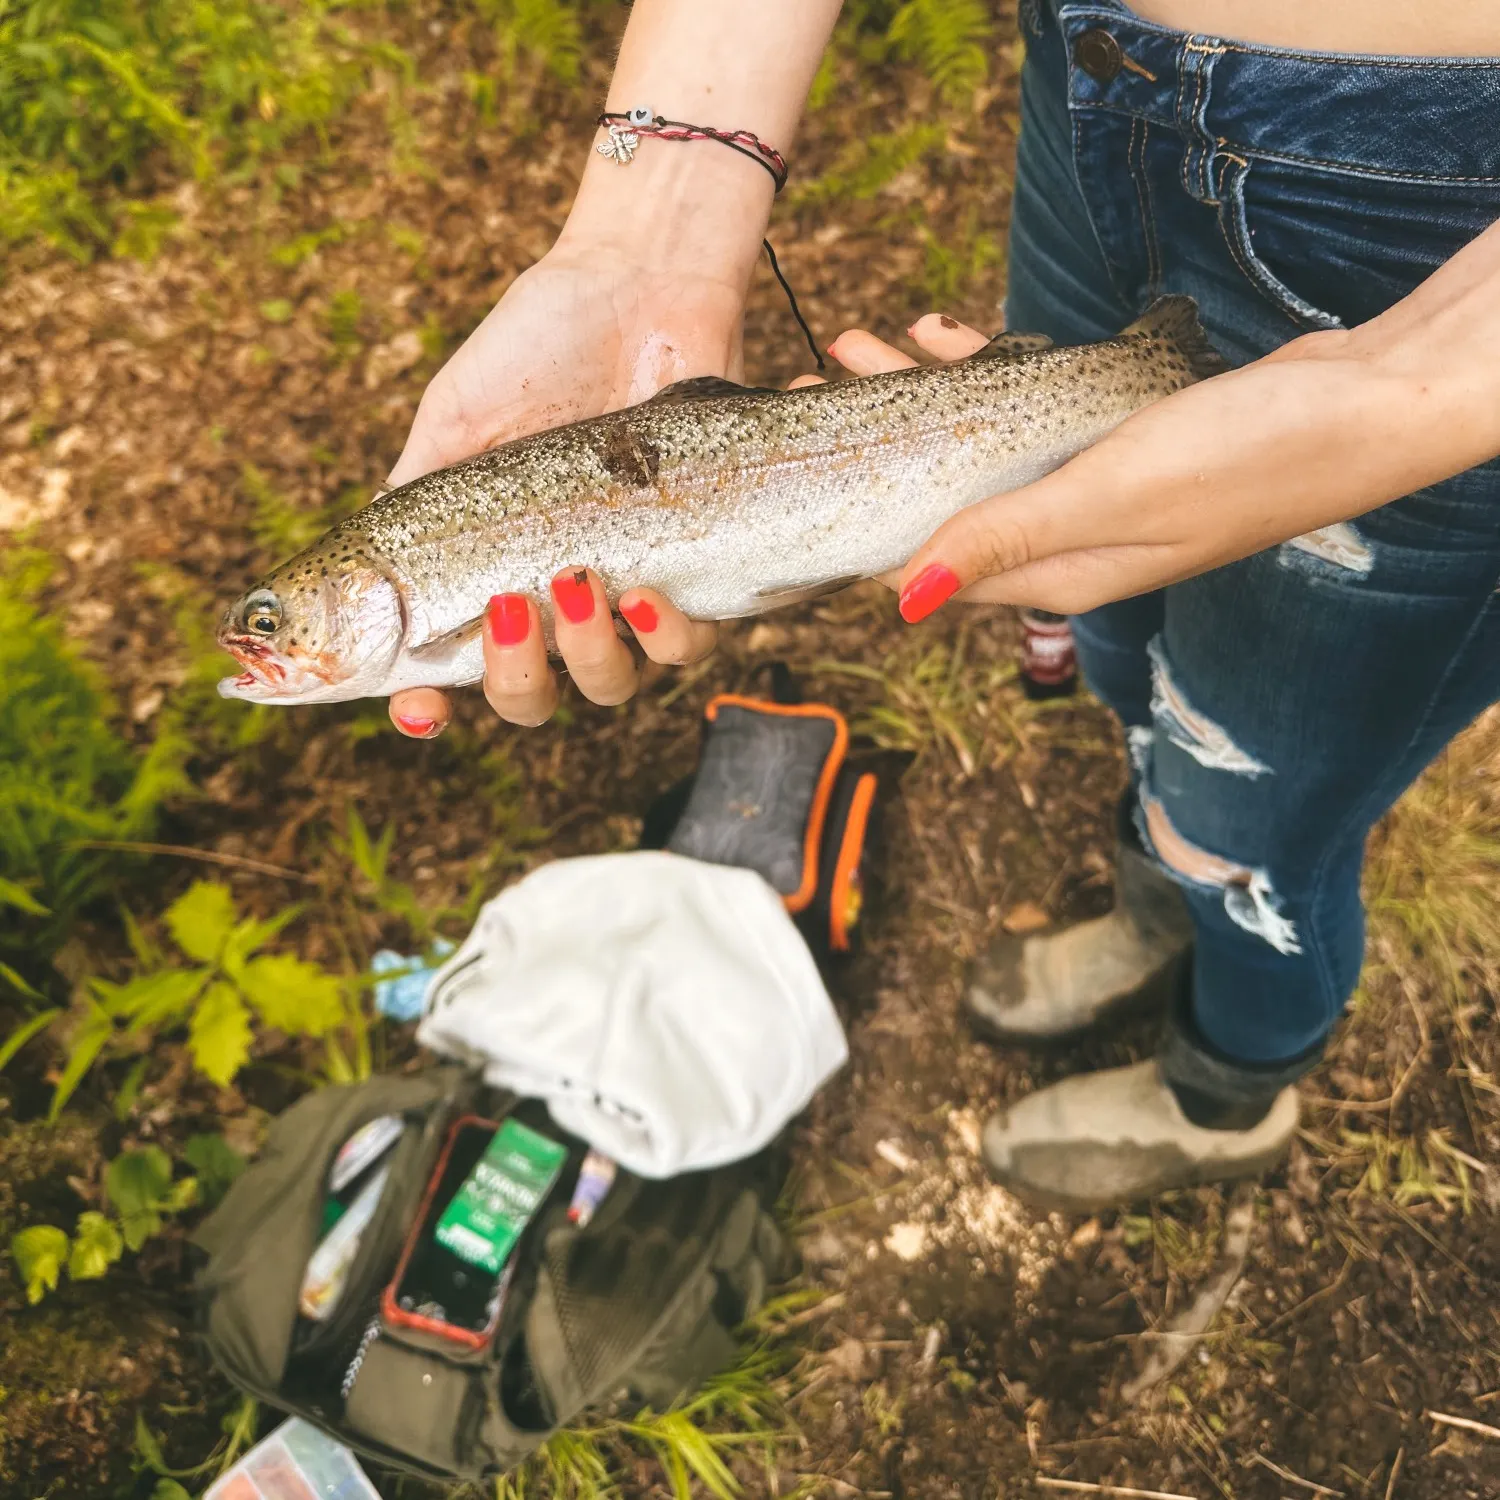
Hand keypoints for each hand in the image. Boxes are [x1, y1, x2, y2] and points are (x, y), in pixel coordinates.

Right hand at [386, 249, 728, 736]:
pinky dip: (669, 632)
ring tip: (581, 583)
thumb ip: (413, 495)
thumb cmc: (539, 349)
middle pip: (534, 699)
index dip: (429, 707)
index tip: (418, 710)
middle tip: (512, 606)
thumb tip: (363, 566)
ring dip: (592, 655)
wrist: (639, 292)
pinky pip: (690, 644)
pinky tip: (646, 589)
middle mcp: (558, 602)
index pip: (453, 669)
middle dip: (516, 677)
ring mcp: (628, 595)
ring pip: (613, 685)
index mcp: (492, 576)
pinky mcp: (699, 576)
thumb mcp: (453, 422)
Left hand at [875, 289, 1499, 619]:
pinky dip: (987, 377)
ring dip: (922, 400)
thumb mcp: (1110, 498)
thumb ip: (1005, 541)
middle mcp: (1065, 544)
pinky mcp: (1114, 445)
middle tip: (818, 383)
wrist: (1365, 404)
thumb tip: (902, 600)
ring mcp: (1090, 494)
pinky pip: (1027, 416)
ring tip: (864, 346)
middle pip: (944, 504)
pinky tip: (949, 338)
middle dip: (876, 448)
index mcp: (1056, 576)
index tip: (804, 470)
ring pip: (979, 452)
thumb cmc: (1247, 459)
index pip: (930, 569)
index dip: (862, 524)